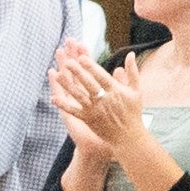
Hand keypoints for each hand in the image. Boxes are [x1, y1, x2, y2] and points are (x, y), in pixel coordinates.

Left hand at [44, 43, 149, 162]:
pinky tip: (53, 98)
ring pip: (79, 96)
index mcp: (115, 91)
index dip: (91, 66)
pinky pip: (74, 111)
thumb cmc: (133, 112)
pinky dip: (63, 105)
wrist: (128, 137)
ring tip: (58, 75)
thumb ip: (132, 72)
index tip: (81, 57)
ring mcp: (95, 110)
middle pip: (88, 84)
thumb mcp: (136, 91)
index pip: (101, 76)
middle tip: (67, 62)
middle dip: (78, 73)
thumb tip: (130, 53)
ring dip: (68, 86)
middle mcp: (104, 100)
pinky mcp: (88, 119)